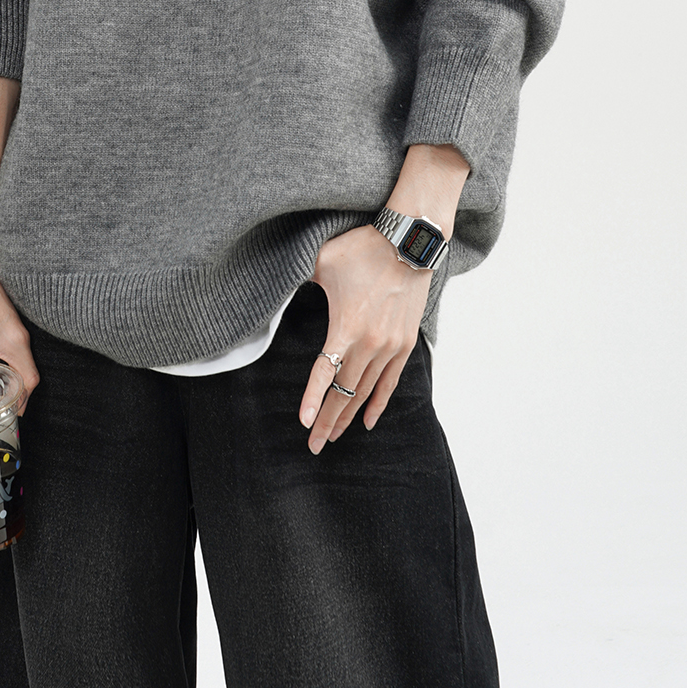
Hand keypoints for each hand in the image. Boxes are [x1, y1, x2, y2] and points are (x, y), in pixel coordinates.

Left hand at [299, 225, 431, 453]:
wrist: (408, 243)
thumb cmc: (363, 249)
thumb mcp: (322, 261)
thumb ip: (300, 278)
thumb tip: (278, 282)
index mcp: (346, 327)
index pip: (326, 372)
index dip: (314, 399)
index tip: (305, 423)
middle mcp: (370, 344)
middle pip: (345, 392)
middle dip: (328, 421)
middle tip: (314, 445)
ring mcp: (390, 347)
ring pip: (366, 392)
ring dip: (349, 416)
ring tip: (334, 437)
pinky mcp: (405, 344)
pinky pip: (390, 382)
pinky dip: (378, 403)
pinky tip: (368, 422)